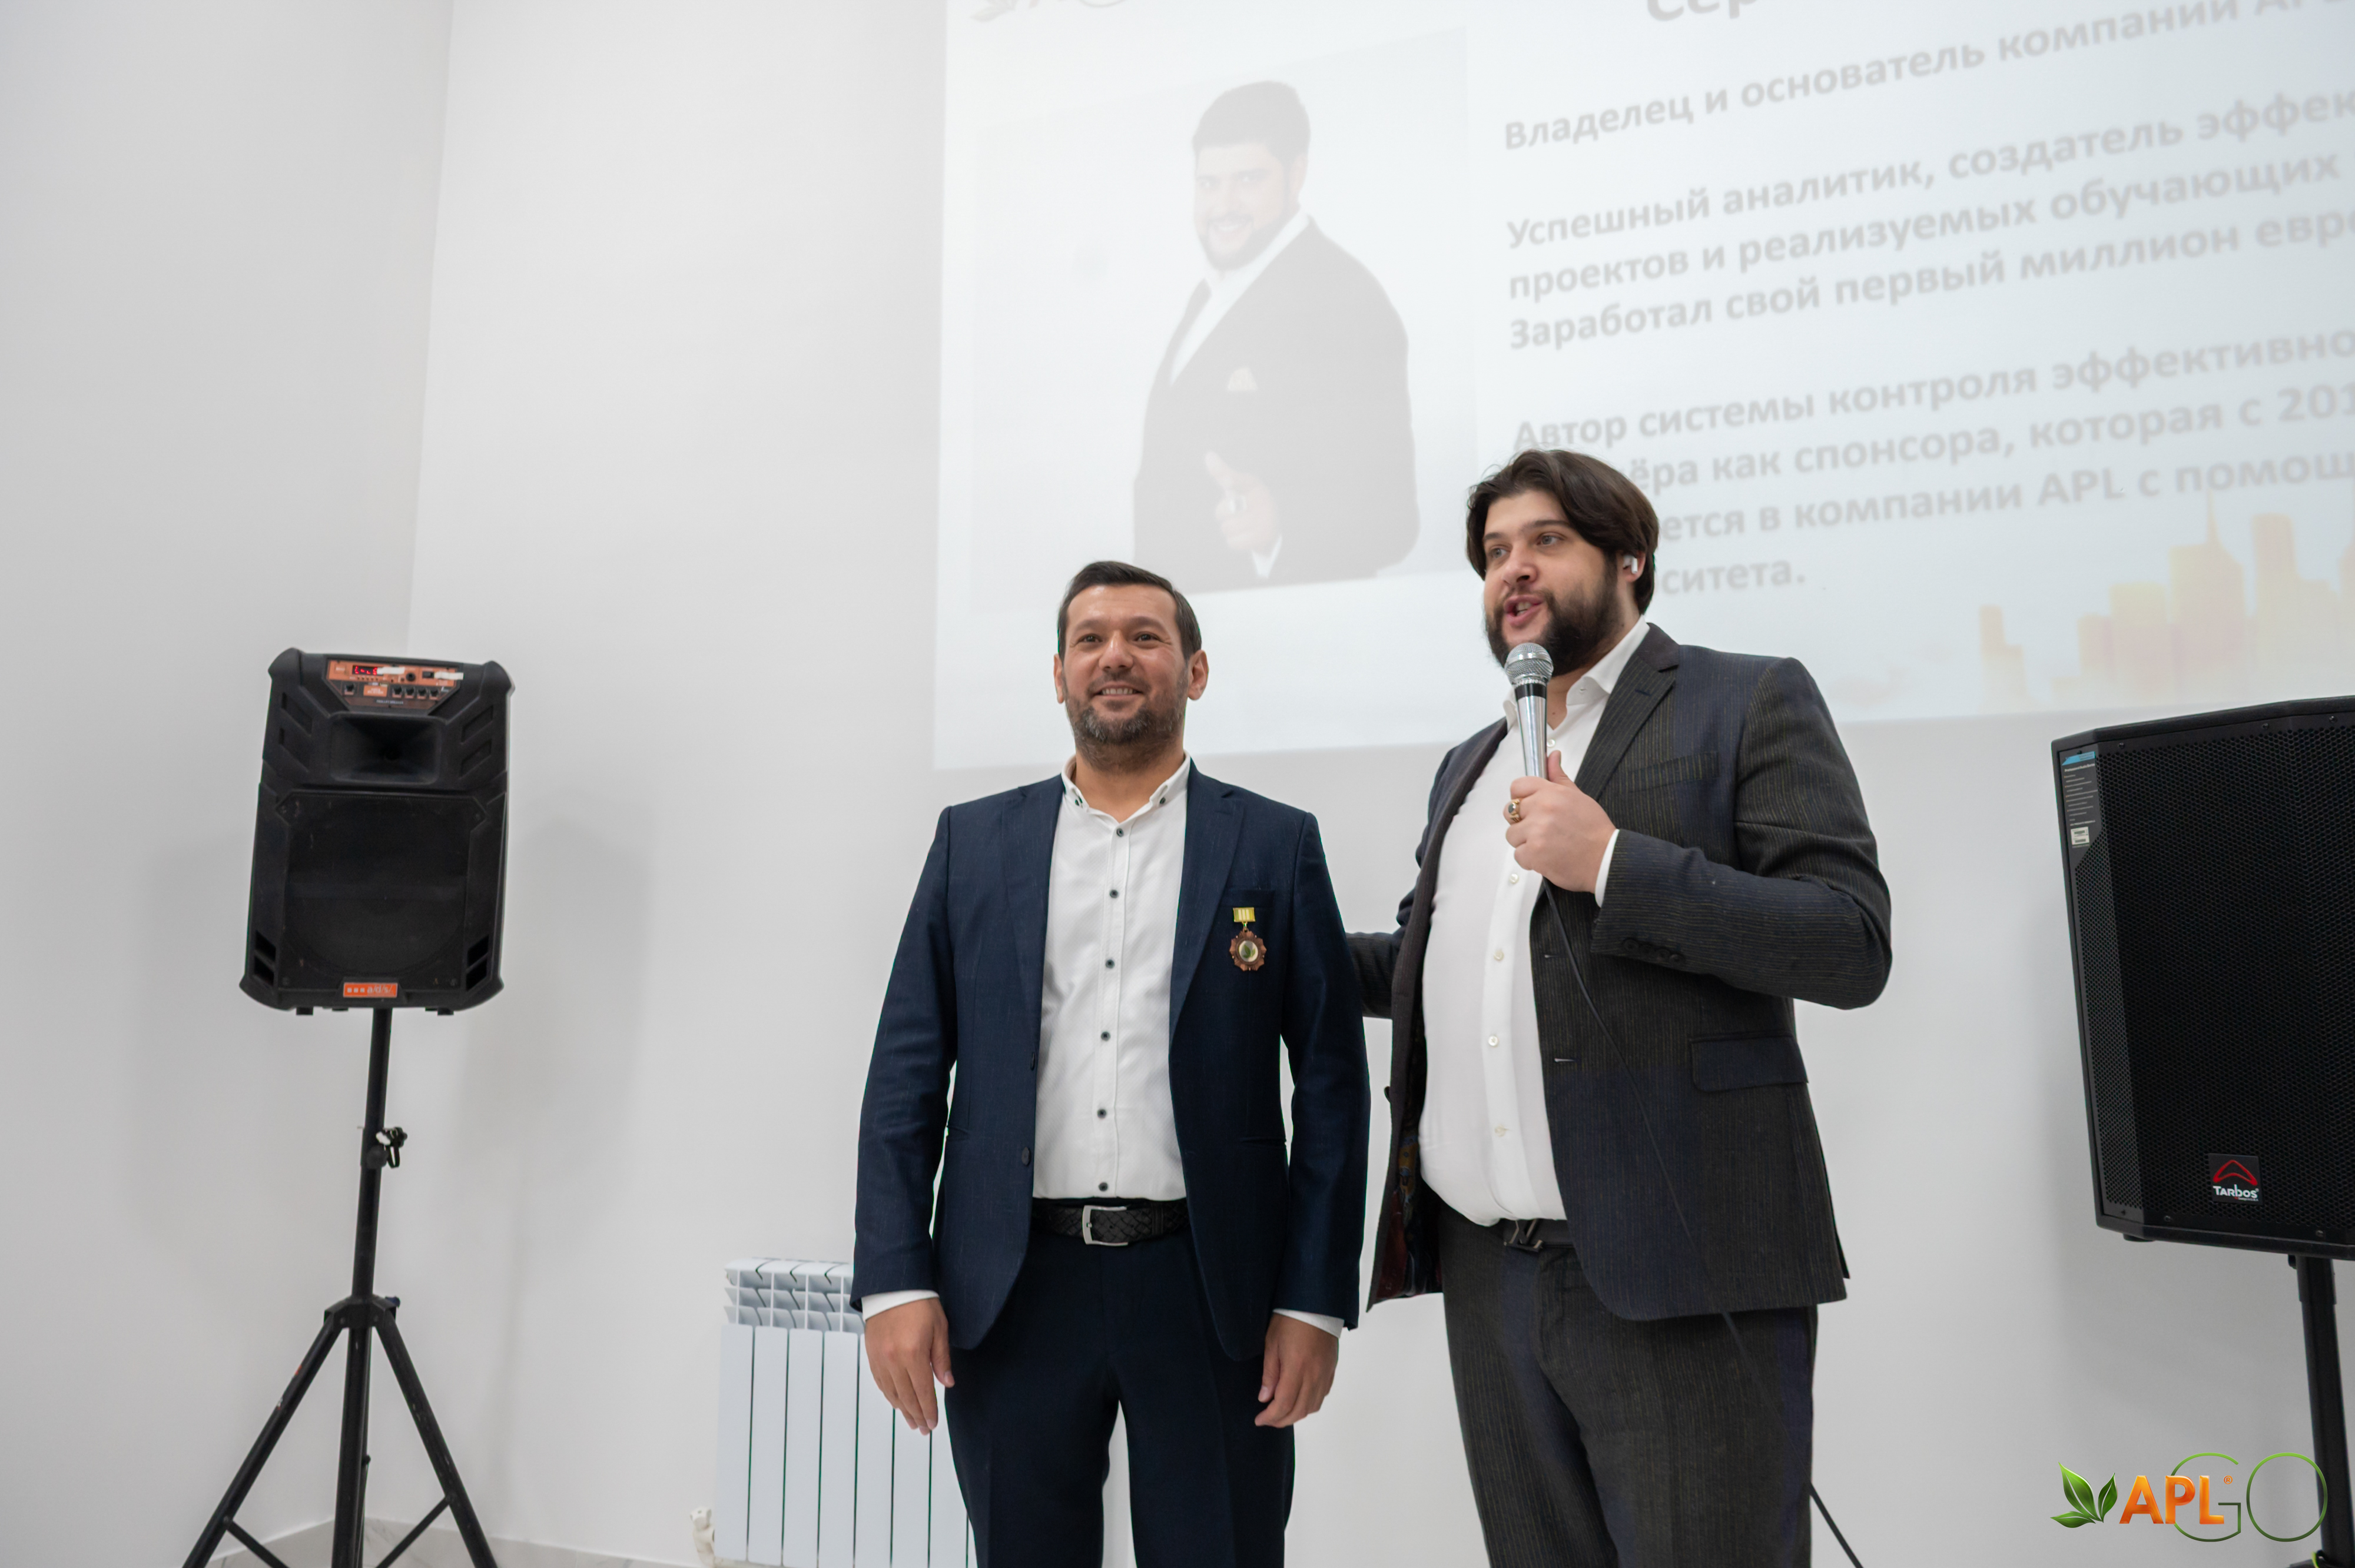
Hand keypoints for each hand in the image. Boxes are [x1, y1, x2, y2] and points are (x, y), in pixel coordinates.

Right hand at [865, 1297, 953, 1432]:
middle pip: (906, 1396)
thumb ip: (942, 1359)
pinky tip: (897, 1402)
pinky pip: (880, 1382)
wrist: (893, 1286)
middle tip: (924, 1429)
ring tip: (912, 1421)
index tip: (933, 1424)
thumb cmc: (920, 1304)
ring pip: (891, 1392)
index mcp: (913, 1353)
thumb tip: (947, 1384)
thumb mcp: (939, 1328)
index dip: (929, 1410)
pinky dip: (889, 1395)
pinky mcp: (871, 1354)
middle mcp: (893, 1360)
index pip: (922, 1391)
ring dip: (902, 1409)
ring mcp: (880, 1358)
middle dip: (916, 1415)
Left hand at [1203, 451, 1278, 555]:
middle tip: (1237, 513)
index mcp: (1253, 485)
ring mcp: (1264, 519)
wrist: (1272, 526)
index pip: (1239, 481)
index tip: (1224, 477)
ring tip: (1243, 526)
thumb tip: (1209, 455)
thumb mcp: (1237, 487)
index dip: (1230, 478)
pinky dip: (1235, 541)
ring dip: (1230, 530)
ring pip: (1227, 528)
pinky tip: (1246, 536)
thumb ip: (1223, 473)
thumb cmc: (1248, 503)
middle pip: (1223, 511)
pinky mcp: (1264, 537)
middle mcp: (1262, 499)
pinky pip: (1233, 542)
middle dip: (1223, 515)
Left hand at [1255, 1314, 1338, 1427]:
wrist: (1317, 1304)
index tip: (1259, 1419)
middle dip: (1281, 1420)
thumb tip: (1265, 1398)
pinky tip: (1299, 1399)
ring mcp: (1325, 1374)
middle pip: (1299, 1411)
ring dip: (1296, 1414)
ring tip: (1282, 1412)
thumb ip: (1270, 1374)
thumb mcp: (1272, 1343)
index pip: (1284, 1404)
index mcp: (1297, 1369)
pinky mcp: (1331, 1370)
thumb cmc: (1290, 1320)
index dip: (1271, 1417)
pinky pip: (1322, 1395)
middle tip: (1268, 1419)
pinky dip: (1309, 1404)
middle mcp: (1314, 1375)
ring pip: (1313, 1406)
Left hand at [1505, 751, 1615, 891]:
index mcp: (1551, 793)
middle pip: (1510, 811)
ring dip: (1525, 842)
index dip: (1521, 798)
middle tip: (1542, 829)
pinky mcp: (1533, 853)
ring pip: (1512, 835)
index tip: (1528, 807)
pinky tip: (1547, 856)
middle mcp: (1542, 809)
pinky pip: (1518, 855)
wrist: (1605, 859)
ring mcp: (1536, 831)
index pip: (1517, 786)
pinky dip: (1530, 859)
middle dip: (1523, 821)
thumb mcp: (1578, 797)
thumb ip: (1559, 777)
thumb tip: (1552, 756)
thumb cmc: (1594, 830)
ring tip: (1547, 844)